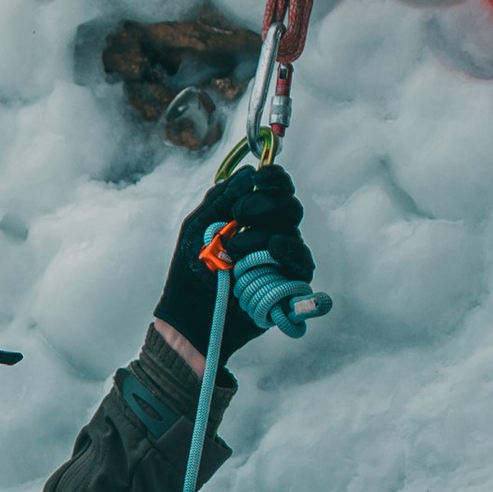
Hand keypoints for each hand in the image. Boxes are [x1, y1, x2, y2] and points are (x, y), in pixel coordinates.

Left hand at [154, 160, 314, 362]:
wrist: (190, 318)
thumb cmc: (189, 274)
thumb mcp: (196, 228)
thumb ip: (220, 198)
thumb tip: (250, 173)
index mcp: (250, 218)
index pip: (275, 189)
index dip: (275, 178)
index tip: (263, 177)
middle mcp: (269, 235)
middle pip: (289, 205)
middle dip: (267, 203)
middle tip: (241, 214)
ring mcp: (280, 260)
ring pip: (292, 231)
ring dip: (264, 233)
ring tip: (237, 249)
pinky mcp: (287, 285)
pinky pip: (303, 263)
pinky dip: (291, 251)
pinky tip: (275, 249)